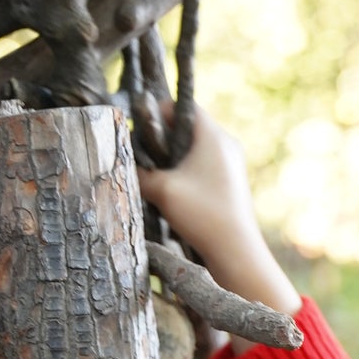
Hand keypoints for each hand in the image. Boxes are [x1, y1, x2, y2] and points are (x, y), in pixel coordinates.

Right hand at [136, 111, 300, 324]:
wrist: (237, 252)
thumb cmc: (203, 215)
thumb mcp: (162, 191)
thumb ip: (139, 173)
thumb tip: (121, 165)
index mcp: (213, 136)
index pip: (183, 106)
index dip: (159, 112)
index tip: (141, 129)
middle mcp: (227, 144)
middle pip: (188, 128)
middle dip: (164, 139)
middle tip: (145, 155)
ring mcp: (232, 164)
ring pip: (195, 149)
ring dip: (174, 159)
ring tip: (157, 176)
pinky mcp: (231, 183)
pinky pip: (204, 167)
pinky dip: (187, 173)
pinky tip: (174, 192)